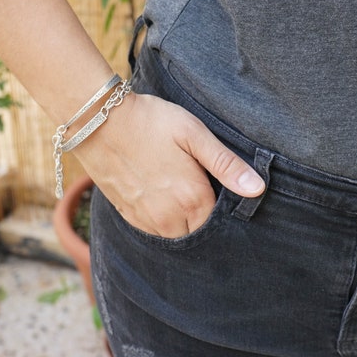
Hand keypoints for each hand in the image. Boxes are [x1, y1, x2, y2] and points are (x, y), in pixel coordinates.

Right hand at [72, 92, 265, 237]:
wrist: (98, 121)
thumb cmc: (151, 122)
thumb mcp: (194, 134)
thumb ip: (226, 165)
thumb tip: (258, 189)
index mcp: (192, 199)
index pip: (220, 222)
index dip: (226, 209)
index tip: (224, 192)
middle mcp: (169, 218)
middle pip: (199, 233)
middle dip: (205, 219)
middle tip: (203, 191)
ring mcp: (145, 219)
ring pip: (176, 236)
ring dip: (184, 223)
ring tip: (183, 194)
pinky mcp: (127, 215)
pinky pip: (153, 231)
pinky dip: (162, 221)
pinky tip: (162, 198)